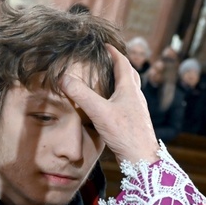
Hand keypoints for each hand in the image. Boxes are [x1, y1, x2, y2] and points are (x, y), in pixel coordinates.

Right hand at [60, 44, 159, 164]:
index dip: (113, 52)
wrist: (142, 159)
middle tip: (108, 60)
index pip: (123, 63)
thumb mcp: (99, 112)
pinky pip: (128, 104)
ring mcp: (137, 111)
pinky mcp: (135, 123)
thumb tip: (63, 77)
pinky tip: (111, 107)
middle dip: (119, 65)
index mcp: (129, 89)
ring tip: (108, 81)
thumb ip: (81, 94)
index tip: (104, 45)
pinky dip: (119, 98)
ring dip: (120, 82)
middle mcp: (136, 97)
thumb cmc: (125, 134)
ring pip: (130, 90)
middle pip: (130, 75)